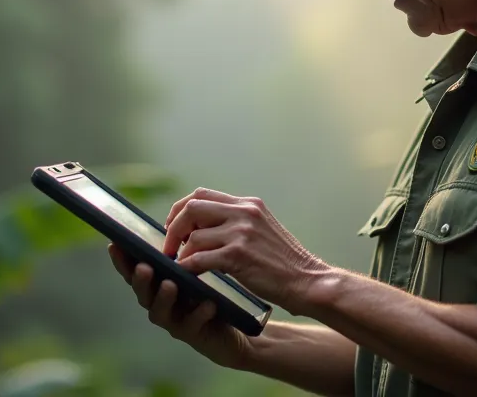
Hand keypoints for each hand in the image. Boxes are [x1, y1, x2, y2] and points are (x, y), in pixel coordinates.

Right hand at [107, 243, 249, 368]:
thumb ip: (181, 253)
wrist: (235, 326)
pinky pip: (193, 325)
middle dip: (140, 279)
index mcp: (157, 284)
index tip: (115, 245)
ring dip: (163, 298)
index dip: (123, 260)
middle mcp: (159, 303)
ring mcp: (174, 320)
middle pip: (143, 292)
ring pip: (160, 311)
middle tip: (144, 267)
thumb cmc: (211, 291)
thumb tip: (176, 220)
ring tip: (170, 284)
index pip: (134, 270)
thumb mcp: (195, 269)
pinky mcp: (194, 334)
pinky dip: (198, 314)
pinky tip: (208, 304)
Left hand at [162, 188, 328, 314]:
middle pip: (192, 207)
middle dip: (174, 226)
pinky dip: (188, 267)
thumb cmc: (284, 262)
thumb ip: (238, 223)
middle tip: (169, 245)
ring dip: (181, 252)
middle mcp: (244, 213)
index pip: (202, 194)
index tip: (173, 225)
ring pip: (193, 236)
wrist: (307, 280)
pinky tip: (186, 275)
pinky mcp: (238, 255)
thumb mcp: (263, 230)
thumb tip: (203, 227)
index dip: (180, 209)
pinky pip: (199, 259)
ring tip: (180, 264)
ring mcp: (241, 233)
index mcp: (249, 205)